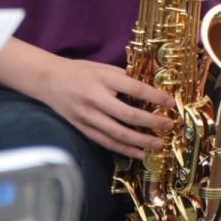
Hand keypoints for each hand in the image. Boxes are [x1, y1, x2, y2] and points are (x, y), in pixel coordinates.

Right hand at [40, 57, 175, 158]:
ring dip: (141, 141)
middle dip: (152, 122)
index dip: (156, 97)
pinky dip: (123, 149)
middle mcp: (95, 98)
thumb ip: (127, 75)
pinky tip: (139, 153)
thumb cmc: (81, 72)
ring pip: (118, 133)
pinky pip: (105, 142)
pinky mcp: (82, 127)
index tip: (171, 103)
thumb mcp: (104, 67)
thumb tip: (155, 77)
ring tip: (158, 144)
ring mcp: (87, 115)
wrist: (49, 80)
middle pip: (129, 115)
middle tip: (168, 125)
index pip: (136, 89)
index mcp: (104, 78)